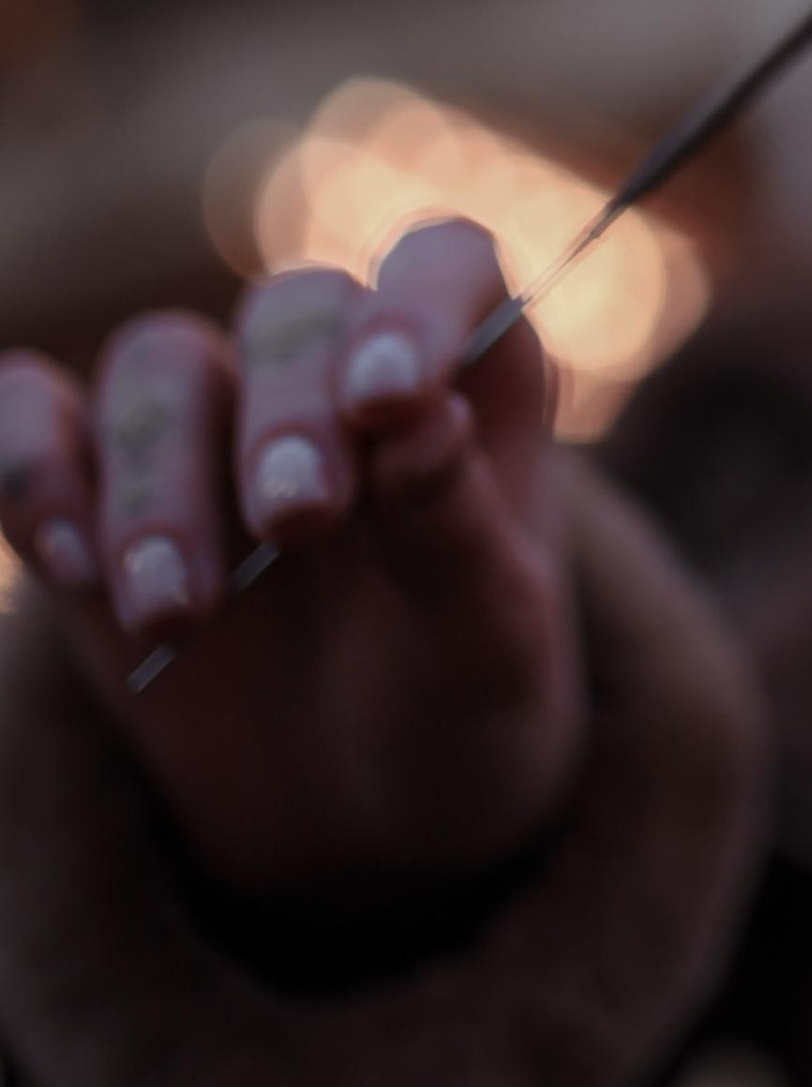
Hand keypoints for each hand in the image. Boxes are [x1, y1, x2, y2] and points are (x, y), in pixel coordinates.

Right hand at [0, 221, 585, 903]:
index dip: (417, 305)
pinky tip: (66, 558)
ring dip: (157, 480)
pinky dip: (28, 464)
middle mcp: (334, 375)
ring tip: (177, 614)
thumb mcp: (490, 648)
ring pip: (160, 367)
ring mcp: (211, 428)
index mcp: (469, 382)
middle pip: (290, 313)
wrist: (362, 821)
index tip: (390, 398)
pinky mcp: (99, 494)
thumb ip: (459, 534)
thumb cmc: (457, 705)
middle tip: (297, 525)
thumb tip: (426, 419)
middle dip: (283, 413)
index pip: (446, 266)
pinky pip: (33, 418)